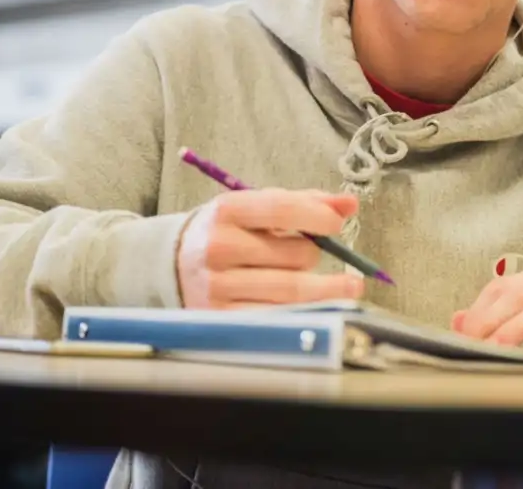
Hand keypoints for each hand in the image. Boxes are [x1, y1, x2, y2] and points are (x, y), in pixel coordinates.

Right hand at [176, 189, 364, 308]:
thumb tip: (349, 204)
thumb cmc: (229, 232)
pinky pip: (277, 316)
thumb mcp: (256, 208)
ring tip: (343, 286)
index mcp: (227, 210)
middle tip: (316, 254)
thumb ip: (304, 203)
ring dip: (323, 288)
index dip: (317, 216)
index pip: (280, 209)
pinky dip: (306, 312)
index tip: (338, 223)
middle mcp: (218, 247)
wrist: (173, 263)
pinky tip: (322, 308)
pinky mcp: (221, 318)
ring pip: (290, 290)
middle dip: (315, 255)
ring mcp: (217, 286)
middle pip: (292, 254)